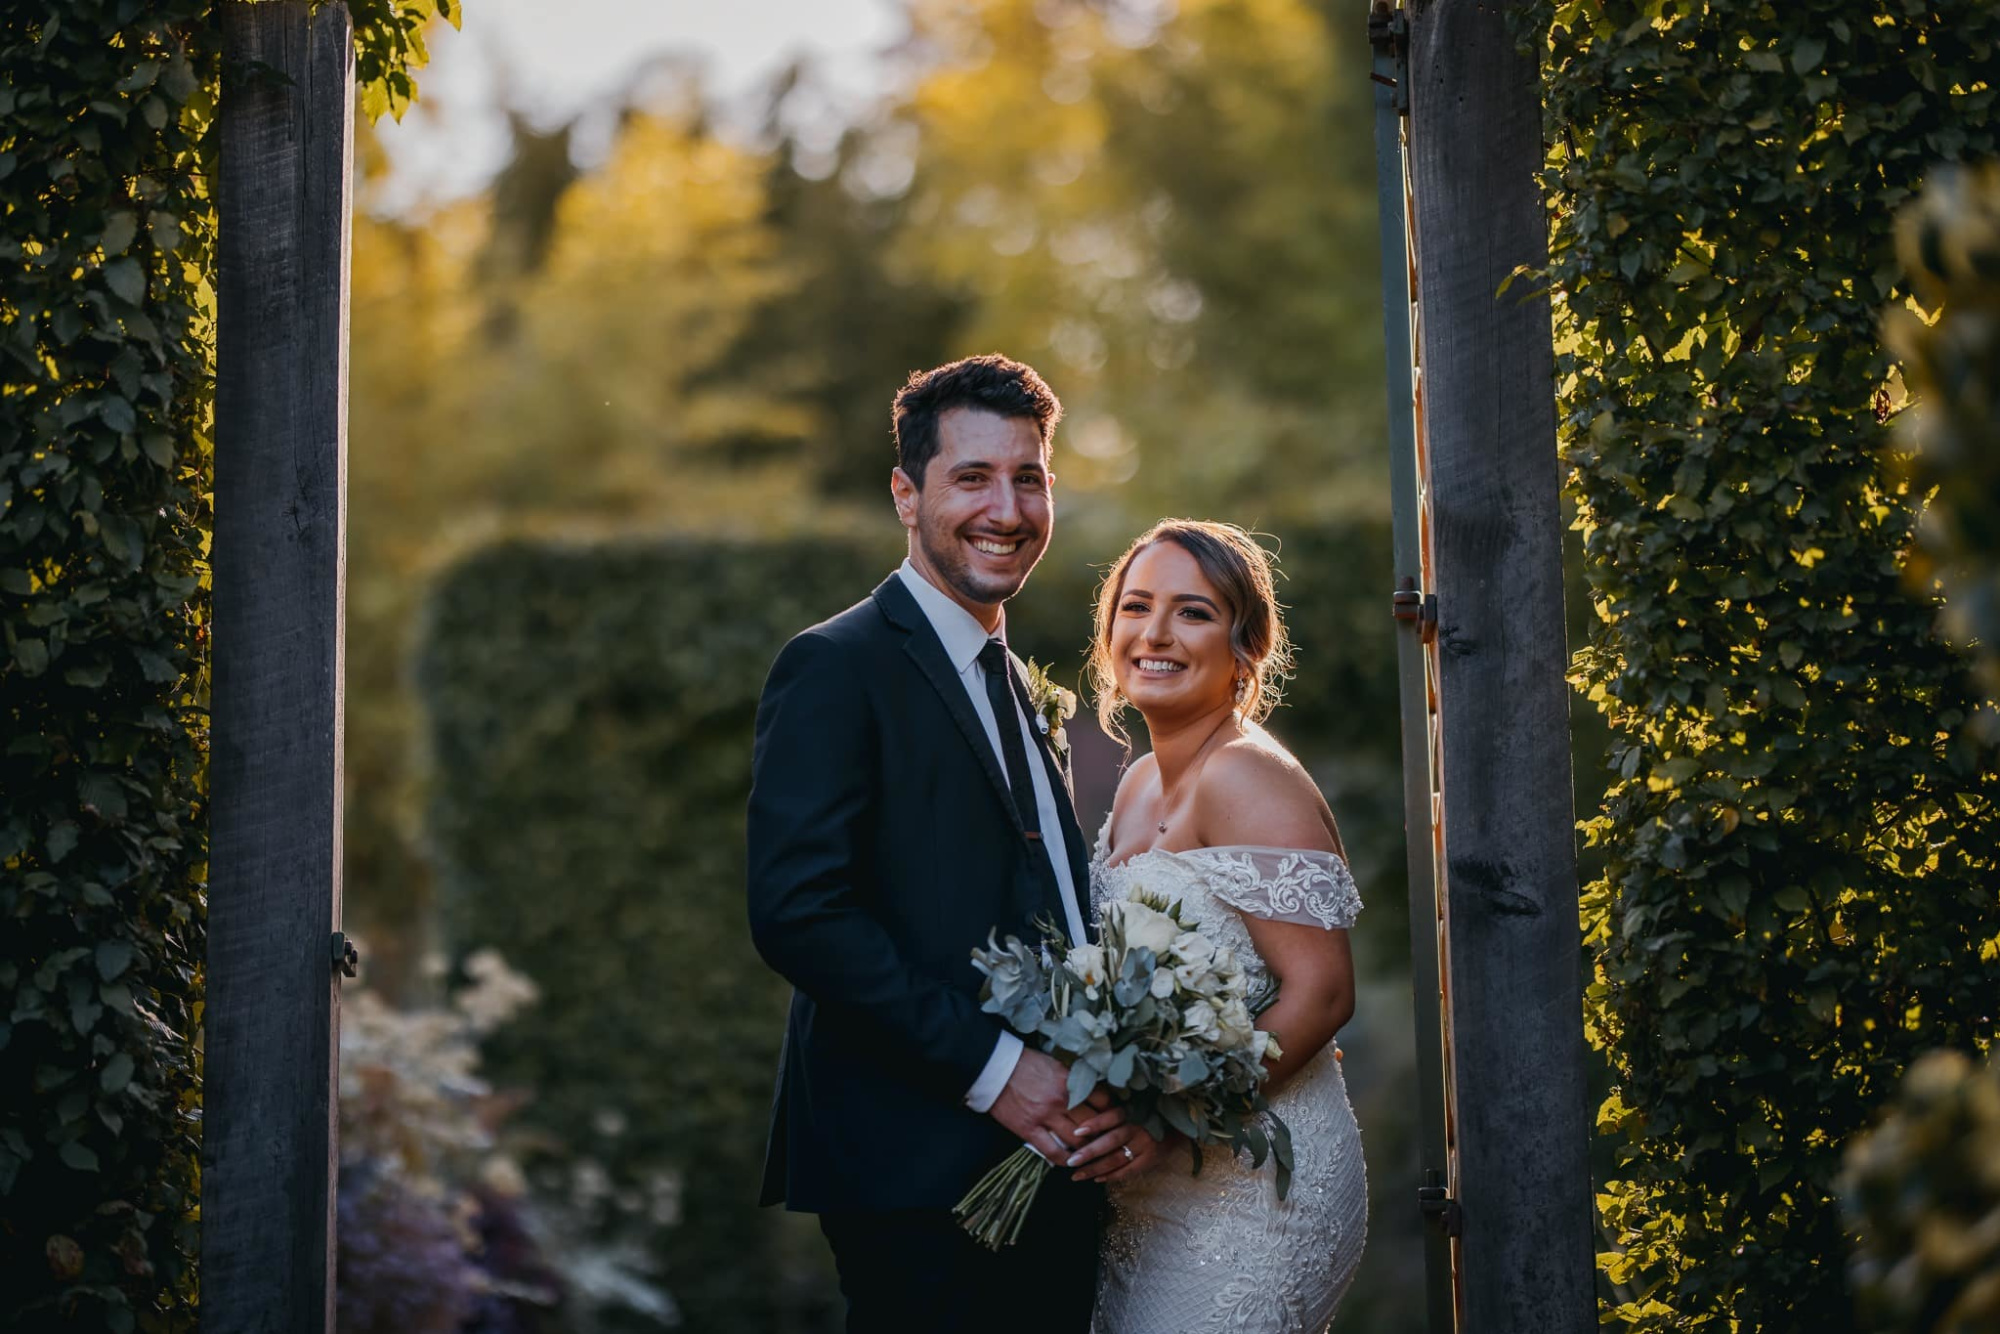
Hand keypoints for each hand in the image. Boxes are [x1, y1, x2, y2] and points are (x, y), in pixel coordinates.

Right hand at [989, 1050, 1123, 1160]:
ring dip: (1088, 1149)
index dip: (1112, 1110)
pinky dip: (1065, 1160)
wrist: (993, 1068)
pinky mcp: (1028, 1130)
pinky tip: (1071, 1162)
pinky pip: (1053, 1152)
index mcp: (1069, 1081)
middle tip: (1109, 1139)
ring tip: (1092, 1152)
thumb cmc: (1025, 1063)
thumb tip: (1093, 1092)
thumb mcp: (1055, 1064)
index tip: (1114, 1116)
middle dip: (1104, 1133)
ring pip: (1077, 1141)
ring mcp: (1044, 1117)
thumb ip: (1074, 1080)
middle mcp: (1060, 1100)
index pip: (1102, 1100)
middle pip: (1093, 1124)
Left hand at [1064, 1109, 1174, 1183]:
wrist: (1178, 1124)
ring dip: (1095, 1168)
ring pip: (1117, 1159)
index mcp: (1132, 1111)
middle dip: (1089, 1152)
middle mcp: (1138, 1128)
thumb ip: (1113, 1111)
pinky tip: (1096, 1179)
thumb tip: (1083, 1119)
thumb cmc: (1148, 1112)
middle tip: (1071, 1161)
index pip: (1111, 1117)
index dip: (1095, 1124)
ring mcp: (1145, 1145)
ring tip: (1077, 1175)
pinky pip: (1128, 1170)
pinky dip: (1112, 1176)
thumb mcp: (1134, 1104)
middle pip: (1111, 1141)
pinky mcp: (1151, 1159)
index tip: (1076, 1132)